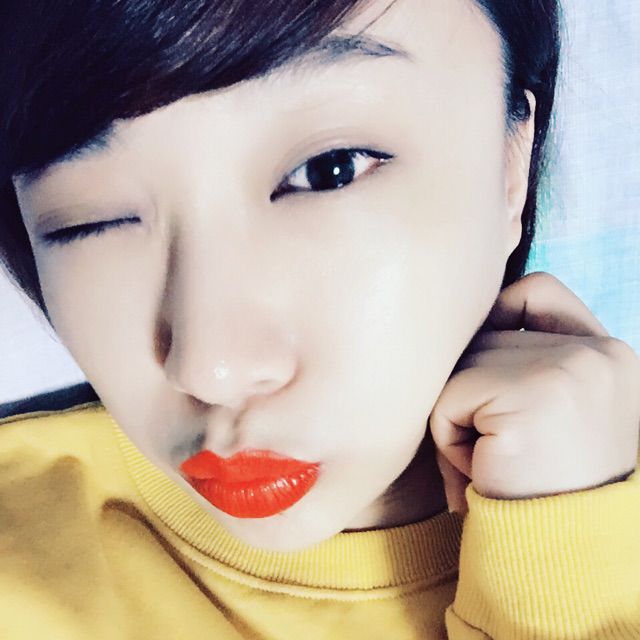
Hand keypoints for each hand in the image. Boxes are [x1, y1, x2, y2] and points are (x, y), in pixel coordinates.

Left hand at [429, 271, 639, 515]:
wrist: (568, 559)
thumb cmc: (549, 490)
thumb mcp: (558, 415)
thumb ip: (529, 364)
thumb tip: (467, 322)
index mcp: (608, 355)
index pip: (539, 291)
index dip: (499, 312)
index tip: (483, 357)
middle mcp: (596, 353)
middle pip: (484, 338)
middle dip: (470, 392)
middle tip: (496, 450)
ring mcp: (568, 369)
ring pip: (460, 367)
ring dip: (457, 419)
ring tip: (492, 464)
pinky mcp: (531, 397)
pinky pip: (448, 399)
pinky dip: (448, 439)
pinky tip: (484, 472)